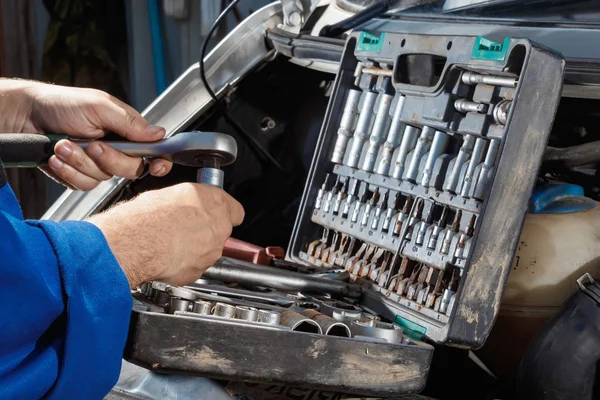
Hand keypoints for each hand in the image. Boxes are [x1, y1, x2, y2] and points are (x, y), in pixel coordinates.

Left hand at [0, 79, 172, 189]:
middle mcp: (116, 150)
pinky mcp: (80, 176)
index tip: (158, 166)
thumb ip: (130, 123)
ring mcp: (98, 165)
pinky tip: (57, 158)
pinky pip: (83, 185)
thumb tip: (159, 133)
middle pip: (131, 169)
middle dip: (109, 158)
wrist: (26, 117)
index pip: (154, 151)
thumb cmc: (62, 104)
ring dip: (80, 162)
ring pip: (104, 179)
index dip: (160, 161)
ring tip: (63, 144)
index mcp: (128, 131)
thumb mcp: (99, 106)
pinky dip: (68, 171)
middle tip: (93, 144)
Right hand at [87, 183, 244, 286]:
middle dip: (205, 231)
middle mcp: (219, 227)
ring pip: (208, 250)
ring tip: (171, 242)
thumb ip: (189, 201)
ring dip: (195, 248)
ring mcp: (211, 251)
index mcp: (215, 202)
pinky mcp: (199, 271)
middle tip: (183, 228)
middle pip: (221, 231)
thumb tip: (186, 204)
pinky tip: (167, 256)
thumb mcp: (170, 194)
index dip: (223, 213)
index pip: (236, 211)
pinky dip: (184, 263)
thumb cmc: (146, 216)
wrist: (134, 244)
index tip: (215, 213)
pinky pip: (195, 266)